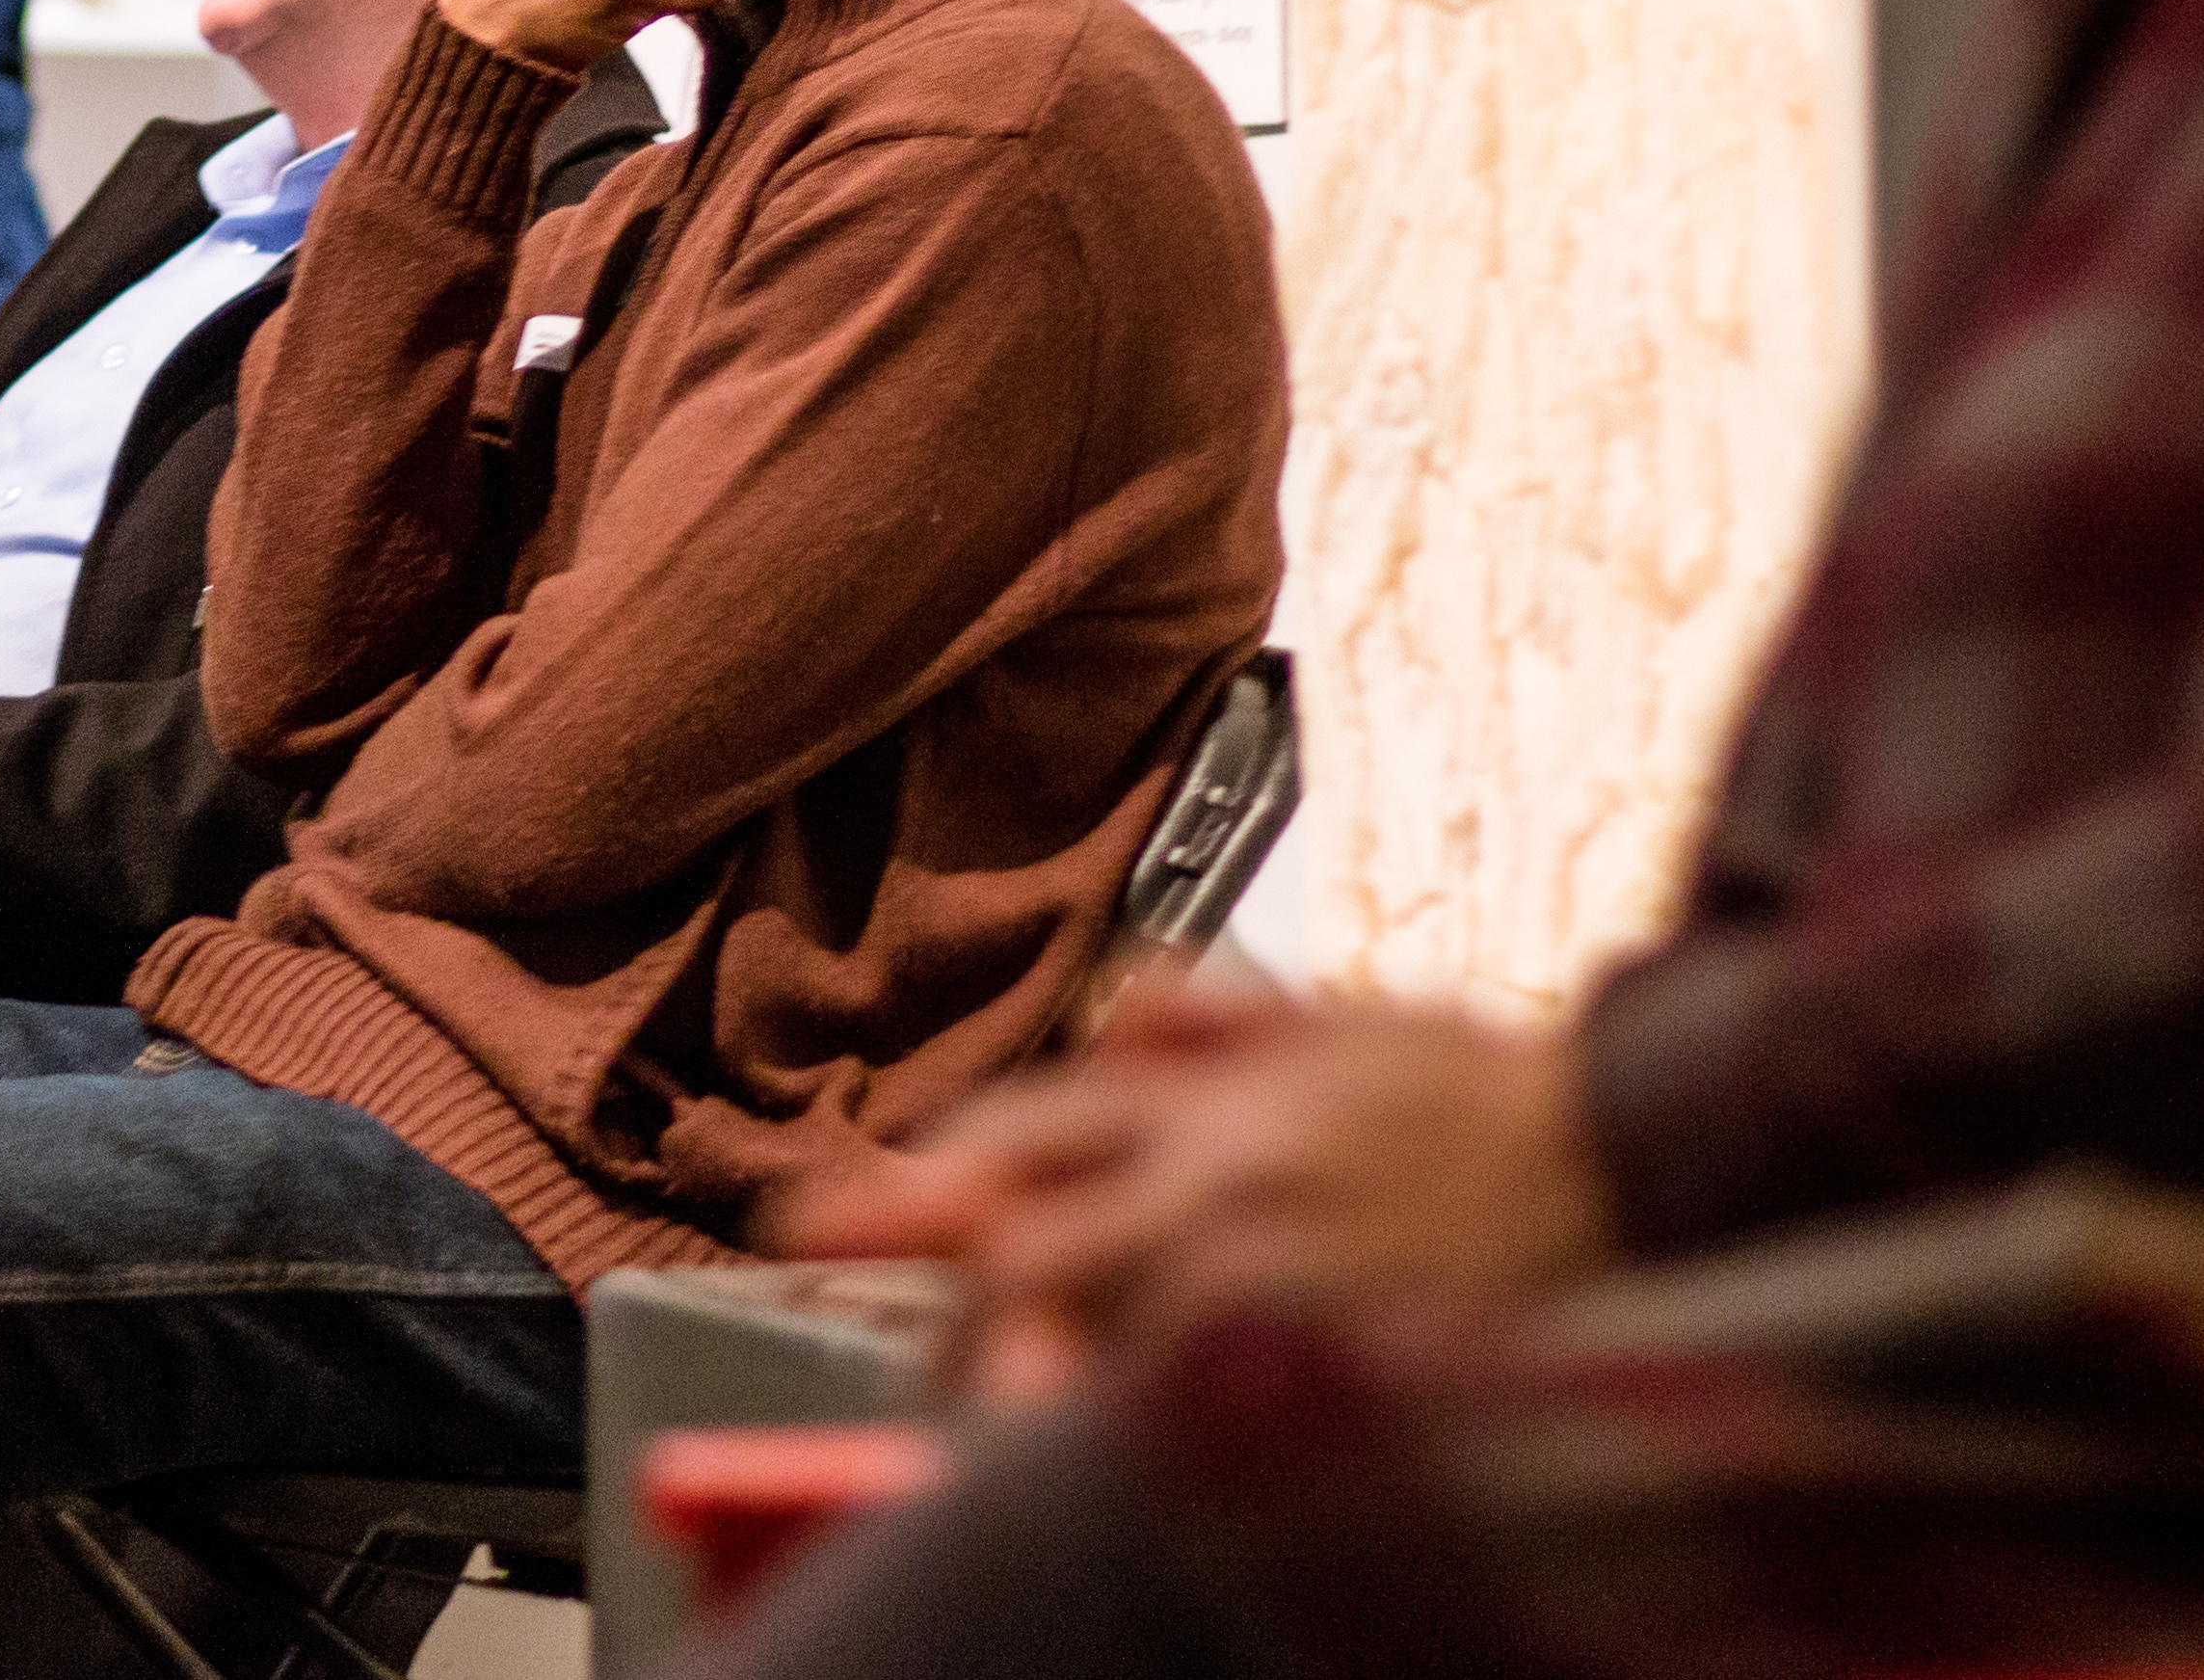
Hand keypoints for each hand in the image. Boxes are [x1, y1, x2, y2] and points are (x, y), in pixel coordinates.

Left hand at [768, 983, 1617, 1408]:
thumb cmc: (1497, 1105)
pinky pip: (1184, 1413)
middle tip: (920, 1360)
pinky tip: (1100, 1452)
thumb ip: (1213, 1017)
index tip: (812, 1224)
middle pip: (1021, 1249)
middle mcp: (1222, 1180)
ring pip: (1083, 1335)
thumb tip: (1112, 1025)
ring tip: (996, 1425)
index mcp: (1216, 1099)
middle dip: (947, 1309)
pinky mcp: (1329, 1364)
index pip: (1017, 1139)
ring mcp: (1270, 1278)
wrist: (1657, 1163)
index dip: (907, 1189)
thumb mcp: (1346, 1016)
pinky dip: (1127, 1431)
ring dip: (1019, 1382)